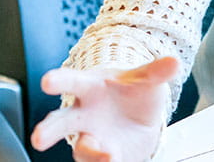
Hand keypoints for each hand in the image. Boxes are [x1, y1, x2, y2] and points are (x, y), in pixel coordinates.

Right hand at [30, 56, 178, 161]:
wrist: (140, 118)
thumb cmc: (133, 92)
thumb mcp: (146, 80)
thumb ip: (156, 73)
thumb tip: (175, 62)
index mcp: (89, 87)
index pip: (71, 82)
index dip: (59, 81)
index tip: (47, 81)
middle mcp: (83, 115)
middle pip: (60, 123)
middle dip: (48, 131)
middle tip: (38, 139)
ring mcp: (91, 138)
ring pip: (81, 150)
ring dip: (89, 153)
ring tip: (106, 155)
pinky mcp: (102, 157)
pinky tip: (112, 161)